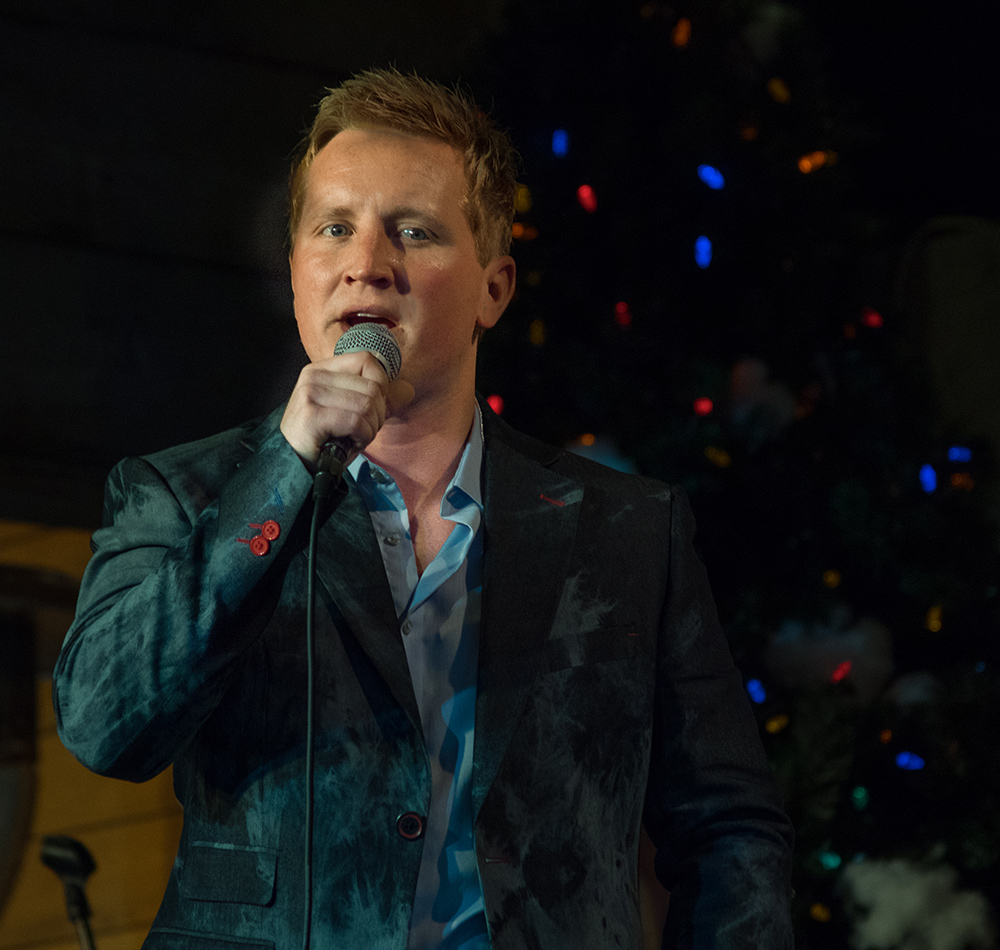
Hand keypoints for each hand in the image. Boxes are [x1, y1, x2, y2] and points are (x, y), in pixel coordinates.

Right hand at [280, 351, 412, 466]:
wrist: (295, 466)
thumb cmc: (325, 441)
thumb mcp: (353, 414)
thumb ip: (378, 400)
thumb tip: (408, 389)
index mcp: (322, 369)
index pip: (366, 360)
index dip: (380, 385)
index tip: (372, 410)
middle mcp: (313, 376)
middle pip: (372, 386)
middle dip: (377, 415)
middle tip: (363, 432)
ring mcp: (310, 393)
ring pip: (367, 404)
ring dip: (370, 429)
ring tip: (355, 439)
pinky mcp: (311, 415)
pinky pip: (356, 421)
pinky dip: (361, 437)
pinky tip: (349, 444)